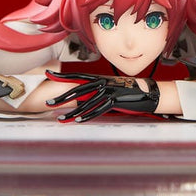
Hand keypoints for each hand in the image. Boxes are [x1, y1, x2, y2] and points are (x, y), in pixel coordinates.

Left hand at [45, 71, 159, 121]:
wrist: (147, 92)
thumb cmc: (127, 91)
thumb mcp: (111, 87)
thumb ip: (97, 90)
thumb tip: (82, 96)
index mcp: (99, 78)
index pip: (77, 77)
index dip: (62, 76)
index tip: (48, 75)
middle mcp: (102, 82)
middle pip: (77, 90)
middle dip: (61, 97)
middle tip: (48, 102)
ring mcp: (108, 91)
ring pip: (86, 102)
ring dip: (72, 112)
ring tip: (60, 118)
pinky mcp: (115, 101)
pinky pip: (98, 109)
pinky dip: (87, 115)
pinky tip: (78, 120)